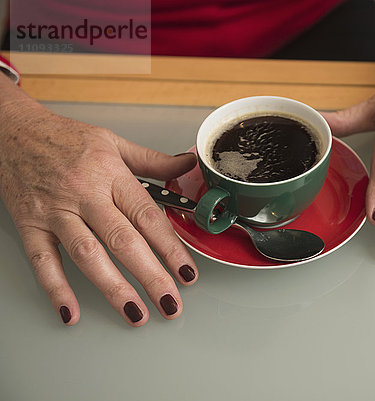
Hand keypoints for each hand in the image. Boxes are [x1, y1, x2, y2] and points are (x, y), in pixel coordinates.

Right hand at [0, 86, 198, 325]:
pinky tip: (72, 313)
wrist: (12, 131)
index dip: (171, 247)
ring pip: (88, 255)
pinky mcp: (30, 225)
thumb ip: (154, 161)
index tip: (187, 272)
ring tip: (136, 313)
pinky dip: (56, 289)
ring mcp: (56, 212)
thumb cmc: (65, 137)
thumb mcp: (114, 142)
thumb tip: (189, 165)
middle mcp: (85, 194)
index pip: (147, 216)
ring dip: (113, 288)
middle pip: (123, 241)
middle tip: (170, 302)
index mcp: (111, 175)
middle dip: (150, 276)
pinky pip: (43, 261)